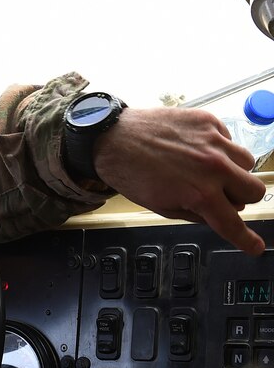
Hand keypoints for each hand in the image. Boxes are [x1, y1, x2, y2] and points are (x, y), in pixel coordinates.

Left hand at [94, 106, 266, 255]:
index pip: (233, 223)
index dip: (246, 240)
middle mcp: (212, 167)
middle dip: (241, 198)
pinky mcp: (208, 121)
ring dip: (234, 171)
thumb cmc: (130, 173)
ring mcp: (213, 141)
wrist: (112, 138)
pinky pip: (229, 140)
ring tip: (206, 169)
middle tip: (221, 195)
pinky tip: (195, 149)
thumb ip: (197, 214)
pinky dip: (219, 148)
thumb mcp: (161, 206)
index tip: (255, 246)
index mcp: (200, 194)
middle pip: (255, 191)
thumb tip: (221, 217)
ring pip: (248, 163)